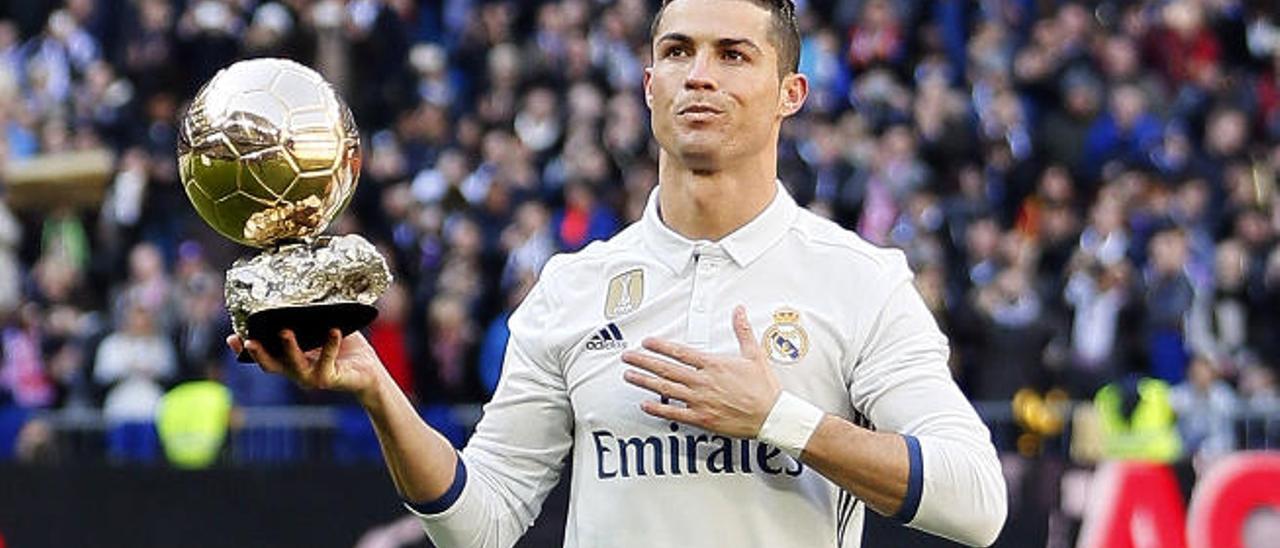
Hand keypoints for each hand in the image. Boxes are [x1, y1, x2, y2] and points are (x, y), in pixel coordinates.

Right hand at [228, 328, 386, 403]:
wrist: (369, 371)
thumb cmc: (344, 348)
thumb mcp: (322, 329)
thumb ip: (309, 317)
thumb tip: (299, 286)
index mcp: (290, 359)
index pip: (263, 355)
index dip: (245, 350)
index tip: (232, 337)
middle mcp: (296, 371)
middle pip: (271, 365)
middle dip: (259, 354)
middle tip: (249, 340)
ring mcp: (312, 377)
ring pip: (295, 367)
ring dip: (289, 350)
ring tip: (285, 332)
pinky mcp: (330, 379)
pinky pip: (327, 362)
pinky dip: (329, 346)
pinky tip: (332, 331)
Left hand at [621, 306, 780, 438]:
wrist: (772, 416)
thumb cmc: (764, 388)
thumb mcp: (754, 354)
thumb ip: (742, 331)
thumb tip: (739, 311)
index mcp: (714, 365)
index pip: (680, 352)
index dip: (660, 346)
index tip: (647, 342)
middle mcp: (703, 382)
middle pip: (666, 369)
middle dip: (644, 361)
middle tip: (628, 357)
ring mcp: (700, 401)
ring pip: (666, 389)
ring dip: (645, 382)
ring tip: (629, 376)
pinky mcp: (702, 418)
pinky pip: (675, 413)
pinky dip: (658, 409)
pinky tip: (645, 405)